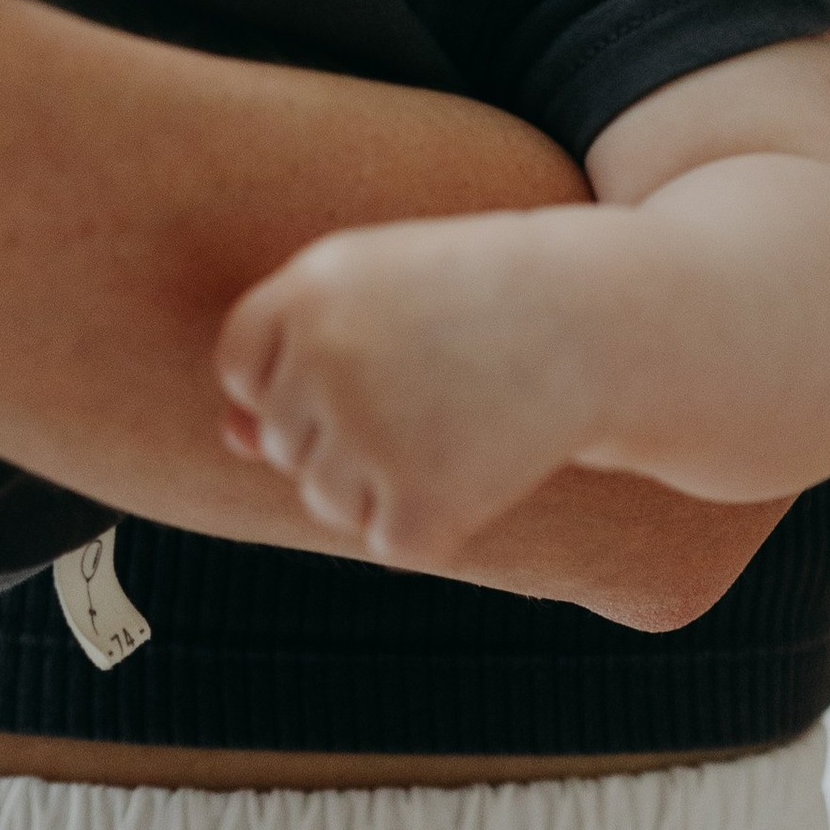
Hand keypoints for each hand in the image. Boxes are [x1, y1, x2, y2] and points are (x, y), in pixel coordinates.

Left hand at [217, 213, 607, 571]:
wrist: (599, 321)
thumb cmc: (474, 297)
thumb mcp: (378, 295)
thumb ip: (292, 356)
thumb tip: (231, 440)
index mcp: (307, 291)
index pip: (241, 367)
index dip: (295, 373)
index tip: (363, 357)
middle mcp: (326, 362)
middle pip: (284, 438)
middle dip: (343, 426)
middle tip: (431, 382)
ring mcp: (372, 437)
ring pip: (326, 497)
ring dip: (380, 478)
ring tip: (455, 417)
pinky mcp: (421, 509)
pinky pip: (386, 538)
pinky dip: (429, 521)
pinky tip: (478, 462)